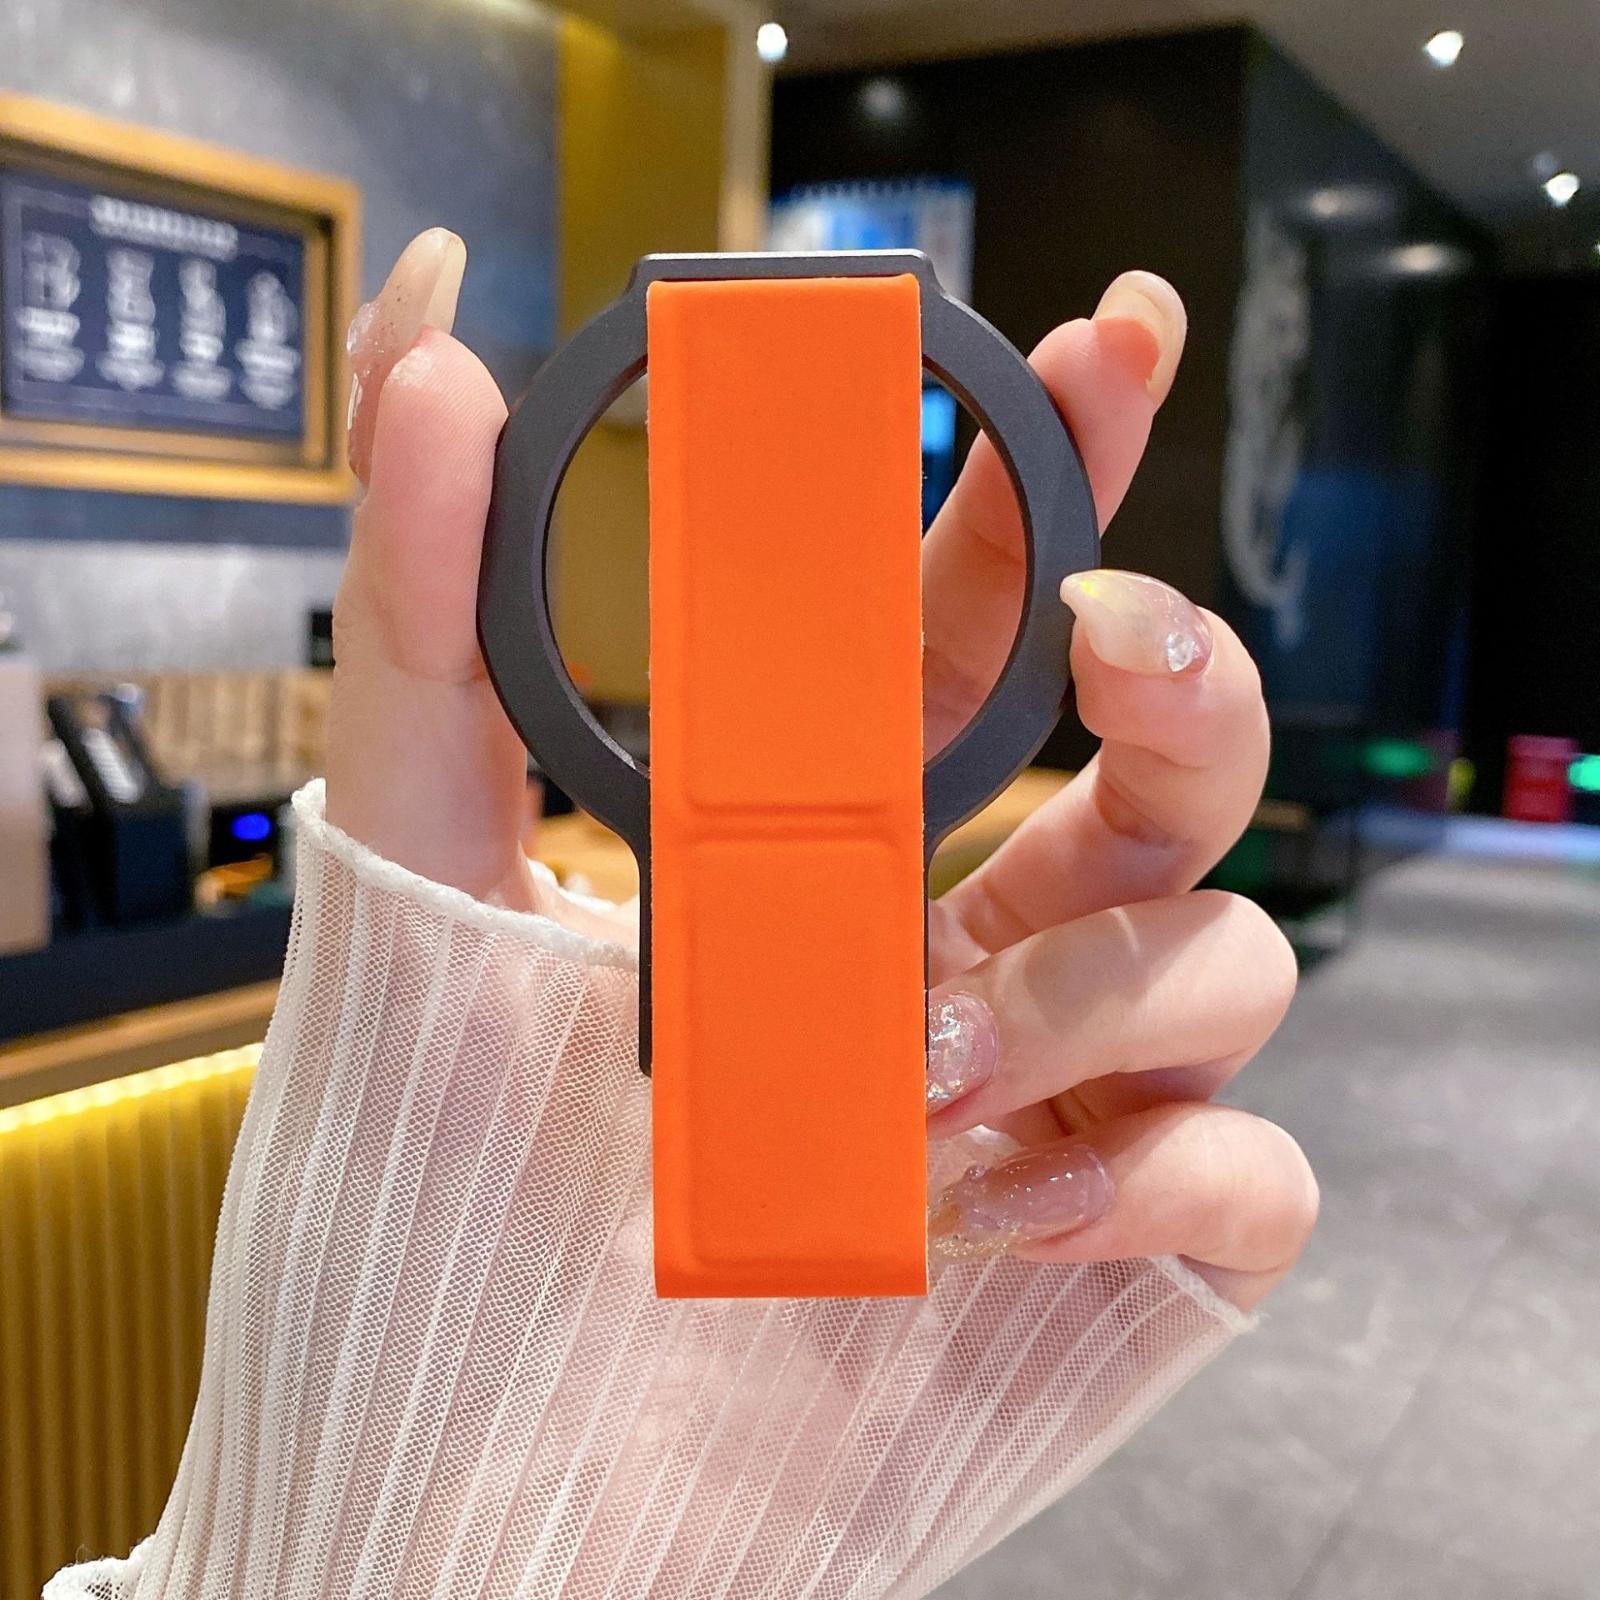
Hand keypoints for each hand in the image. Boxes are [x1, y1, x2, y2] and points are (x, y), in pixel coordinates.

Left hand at [328, 231, 1315, 1310]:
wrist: (473, 1509)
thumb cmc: (442, 1201)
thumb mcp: (418, 876)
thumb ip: (427, 611)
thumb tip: (432, 351)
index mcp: (836, 841)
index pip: (982, 619)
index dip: (1057, 466)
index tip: (1106, 338)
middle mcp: (967, 942)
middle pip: (1173, 751)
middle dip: (1181, 669)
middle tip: (1112, 645)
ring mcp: (1058, 1091)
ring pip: (1231, 947)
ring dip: (1089, 981)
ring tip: (914, 1067)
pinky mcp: (1127, 1245)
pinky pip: (1252, 1164)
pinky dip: (1145, 1170)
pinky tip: (993, 1214)